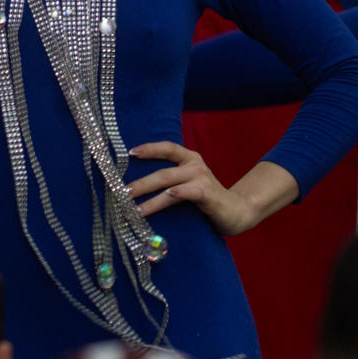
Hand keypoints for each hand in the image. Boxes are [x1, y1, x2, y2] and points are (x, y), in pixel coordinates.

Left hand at [126, 142, 260, 236]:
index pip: (167, 147)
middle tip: (120, 193)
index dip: (149, 148)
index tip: (130, 153)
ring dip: (148, 197)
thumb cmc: (207, 199)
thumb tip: (138, 185)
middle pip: (161, 171)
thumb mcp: (189, 184)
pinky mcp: (207, 194)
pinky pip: (188, 192)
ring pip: (169, 184)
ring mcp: (201, 178)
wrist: (237, 211)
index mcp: (189, 158)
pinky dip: (176, 193)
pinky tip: (167, 195)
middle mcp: (194, 165)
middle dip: (139, 183)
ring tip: (132, 208)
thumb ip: (172, 180)